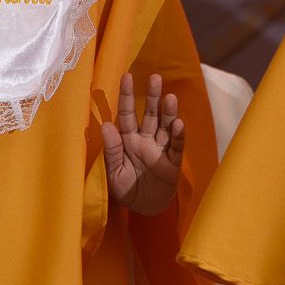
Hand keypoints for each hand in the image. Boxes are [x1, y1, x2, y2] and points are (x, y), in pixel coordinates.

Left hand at [101, 73, 183, 216]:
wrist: (143, 208)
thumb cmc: (126, 189)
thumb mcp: (114, 172)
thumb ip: (112, 150)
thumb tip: (106, 125)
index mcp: (128, 139)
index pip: (126, 113)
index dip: (126, 95)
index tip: (127, 76)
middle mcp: (145, 140)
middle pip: (150, 114)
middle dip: (152, 96)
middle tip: (155, 77)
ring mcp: (160, 149)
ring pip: (165, 126)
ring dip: (168, 112)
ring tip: (169, 97)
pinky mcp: (172, 163)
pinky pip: (175, 146)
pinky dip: (177, 135)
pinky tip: (178, 123)